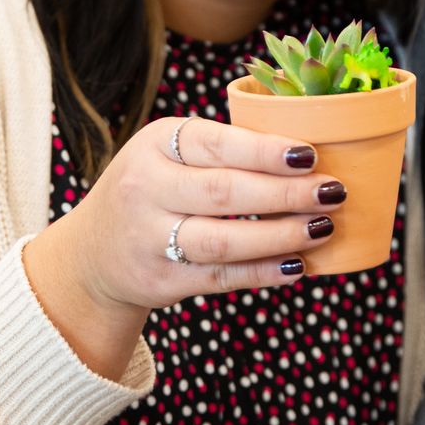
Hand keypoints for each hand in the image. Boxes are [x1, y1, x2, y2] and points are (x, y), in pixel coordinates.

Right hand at [24, 117, 342, 375]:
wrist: (92, 255)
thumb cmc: (155, 190)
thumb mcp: (170, 154)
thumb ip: (224, 152)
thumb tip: (310, 155)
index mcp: (155, 144)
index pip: (216, 144)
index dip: (265, 151)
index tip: (311, 154)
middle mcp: (145, 189)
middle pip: (225, 192)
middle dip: (286, 194)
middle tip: (332, 192)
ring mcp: (149, 239)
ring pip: (224, 240)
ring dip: (281, 235)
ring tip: (323, 228)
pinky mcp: (161, 281)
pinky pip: (221, 277)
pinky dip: (264, 271)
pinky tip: (298, 264)